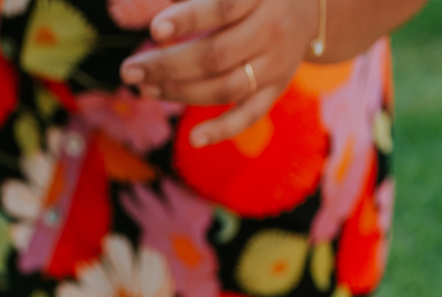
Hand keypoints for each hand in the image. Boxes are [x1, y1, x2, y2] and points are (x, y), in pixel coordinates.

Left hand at [120, 0, 318, 147]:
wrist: (311, 3)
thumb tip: (157, 16)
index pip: (223, 7)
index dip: (188, 19)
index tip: (154, 30)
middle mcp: (273, 30)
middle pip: (216, 55)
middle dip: (168, 66)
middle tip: (130, 71)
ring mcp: (276, 64)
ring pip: (225, 88)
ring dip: (181, 93)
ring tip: (146, 90)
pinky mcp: (277, 89)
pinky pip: (250, 115)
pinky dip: (222, 130)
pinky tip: (193, 139)